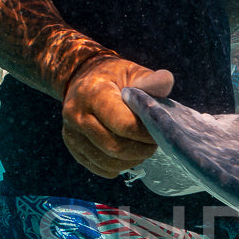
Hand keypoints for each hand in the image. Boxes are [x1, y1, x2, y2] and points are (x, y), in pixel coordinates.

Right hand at [62, 58, 174, 177]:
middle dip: (142, 150)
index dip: (146, 133)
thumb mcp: (132, 71)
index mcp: (93, 93)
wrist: (82, 79)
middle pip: (116, 147)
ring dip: (132, 160)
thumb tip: (166, 80)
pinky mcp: (73, 147)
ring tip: (142, 148)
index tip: (159, 130)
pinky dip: (119, 166)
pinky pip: (100, 167)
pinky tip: (128, 153)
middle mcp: (77, 114)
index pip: (123, 124)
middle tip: (154, 142)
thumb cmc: (114, 77)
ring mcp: (72, 133)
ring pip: (109, 161)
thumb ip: (149, 80)